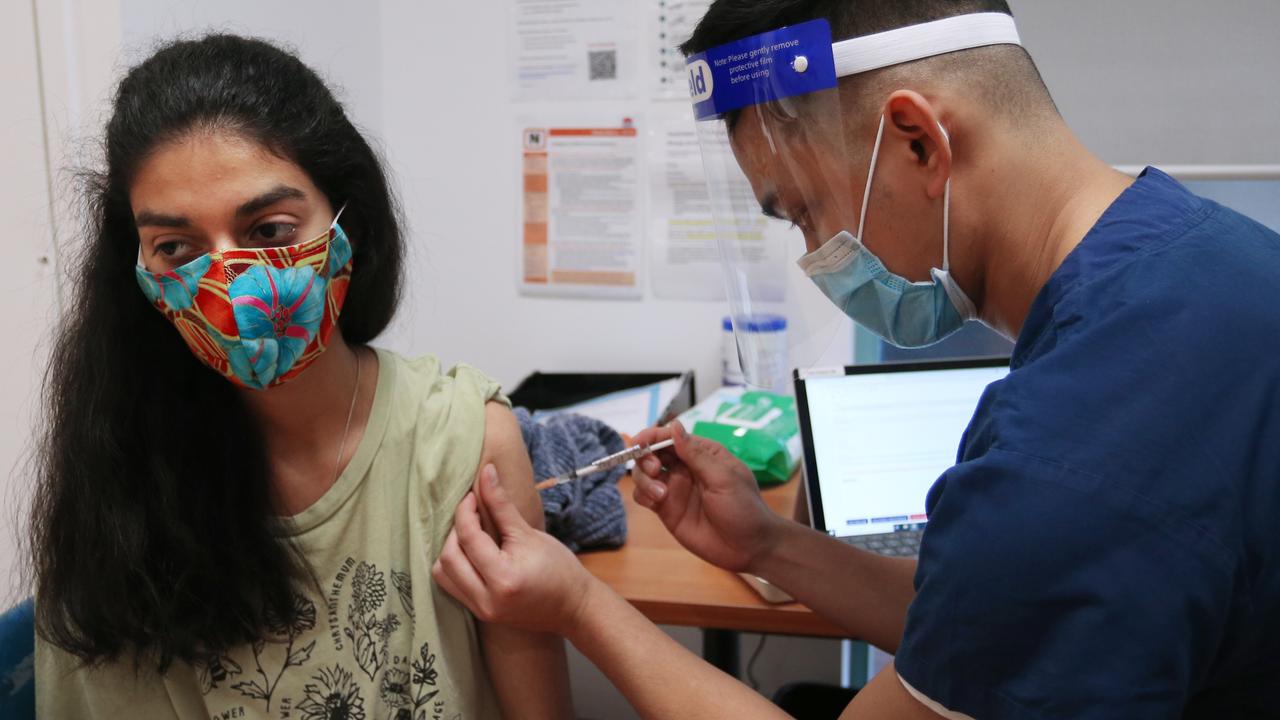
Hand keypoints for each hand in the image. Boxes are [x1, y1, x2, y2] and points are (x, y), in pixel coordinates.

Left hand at [433, 465, 595, 635]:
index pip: (468, 538)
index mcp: (503, 578)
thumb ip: (502, 504)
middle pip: (448, 558)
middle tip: (471, 513)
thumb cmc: (558, 569)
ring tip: (470, 534)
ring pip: (443, 575)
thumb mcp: (529, 534)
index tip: (471, 496)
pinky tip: (471, 552)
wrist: (573, 606)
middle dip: (455, 530)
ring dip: (450, 549)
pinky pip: (452, 586)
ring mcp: (481, 610)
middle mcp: (487, 599)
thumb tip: (486, 472)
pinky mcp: (480, 612)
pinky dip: (455, 565)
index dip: (465, 511)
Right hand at [631, 421, 781, 572]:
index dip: (652, 436)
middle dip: (645, 457)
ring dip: (644, 479)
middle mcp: (686, 468)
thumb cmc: (744, 509)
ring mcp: (675, 489)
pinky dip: (643, 494)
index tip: (638, 442)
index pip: (672, 437)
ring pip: (644, 474)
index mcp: (703, 454)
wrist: (749, 548)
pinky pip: (644, 495)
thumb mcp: (723, 478)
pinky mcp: (667, 510)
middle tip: (654, 470)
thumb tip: (674, 425)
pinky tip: (656, 502)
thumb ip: (696, 454)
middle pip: (653, 453)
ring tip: (661, 495)